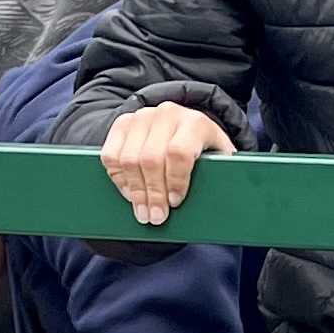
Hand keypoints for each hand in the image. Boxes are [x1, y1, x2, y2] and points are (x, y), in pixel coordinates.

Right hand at [99, 103, 233, 226]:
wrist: (184, 123)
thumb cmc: (204, 148)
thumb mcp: (219, 156)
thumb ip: (222, 173)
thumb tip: (222, 202)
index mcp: (195, 122)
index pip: (179, 152)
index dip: (175, 180)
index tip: (175, 202)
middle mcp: (167, 114)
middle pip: (151, 159)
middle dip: (153, 194)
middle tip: (155, 217)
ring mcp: (142, 117)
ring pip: (129, 159)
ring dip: (134, 191)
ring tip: (142, 212)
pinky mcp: (122, 123)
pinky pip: (110, 155)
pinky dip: (118, 178)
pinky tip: (129, 193)